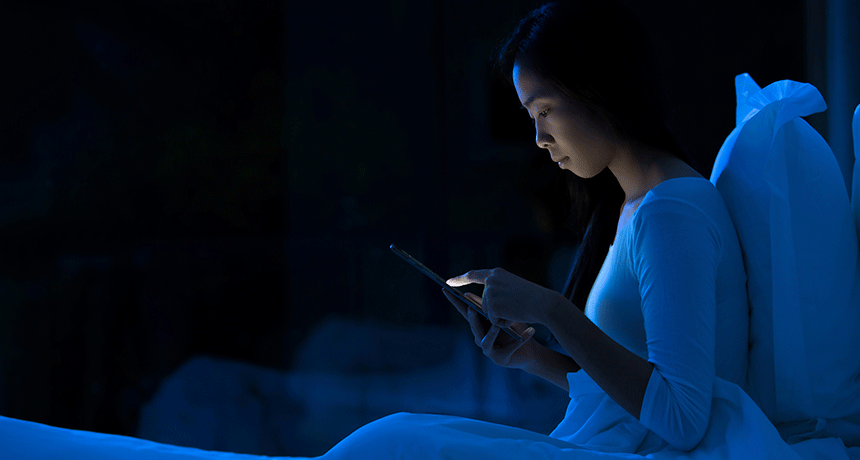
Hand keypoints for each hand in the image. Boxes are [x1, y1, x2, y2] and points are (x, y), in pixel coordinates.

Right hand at [442, 289, 538, 368]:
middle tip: (473, 309)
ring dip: (492, 333)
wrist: (528, 350)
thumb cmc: (514, 331)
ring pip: (486, 341)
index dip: (455, 302)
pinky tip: (531, 331)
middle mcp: (480, 338)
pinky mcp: (500, 359)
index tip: (445, 289)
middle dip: (473, 318)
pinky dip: (521, 338)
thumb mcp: (502, 316)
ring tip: (498, 325)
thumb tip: (469, 293)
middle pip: (473, 327)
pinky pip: (510, 347)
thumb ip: (489, 307)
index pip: (465, 312)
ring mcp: (489, 350)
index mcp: (480, 325)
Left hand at [446, 268, 561, 326]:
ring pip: (488, 313)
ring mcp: (490, 294)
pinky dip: (504, 322)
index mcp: (496, 274)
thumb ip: (497, 291)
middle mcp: (490, 282)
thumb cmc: (533, 297)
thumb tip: (482, 306)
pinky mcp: (491, 307)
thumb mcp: (513, 288)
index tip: (448, 282)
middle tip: (513, 304)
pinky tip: (514, 315)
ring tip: (516, 309)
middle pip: (484, 302)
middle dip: (496, 309)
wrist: (543, 303)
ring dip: (501, 316)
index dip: (460, 279)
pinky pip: (494, 321)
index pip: (474, 275)